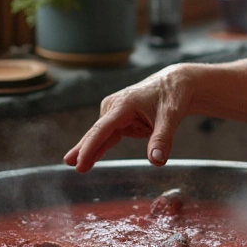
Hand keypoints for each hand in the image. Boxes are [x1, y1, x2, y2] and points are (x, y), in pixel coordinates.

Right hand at [63, 65, 193, 171]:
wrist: (177, 82)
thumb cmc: (172, 95)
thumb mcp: (171, 116)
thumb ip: (162, 139)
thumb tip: (157, 161)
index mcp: (124, 104)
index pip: (102, 129)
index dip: (89, 147)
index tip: (79, 163)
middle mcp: (115, 106)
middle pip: (97, 132)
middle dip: (83, 148)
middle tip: (69, 163)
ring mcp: (116, 111)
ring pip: (101, 134)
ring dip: (89, 149)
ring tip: (72, 163)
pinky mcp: (121, 117)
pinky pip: (109, 134)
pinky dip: (101, 146)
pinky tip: (90, 158)